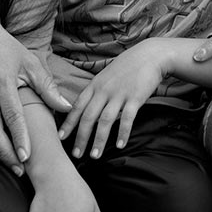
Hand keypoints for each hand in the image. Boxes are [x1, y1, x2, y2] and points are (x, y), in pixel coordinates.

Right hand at [0, 4, 71, 174]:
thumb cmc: (5, 48)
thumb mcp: (29, 62)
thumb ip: (47, 87)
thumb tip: (66, 107)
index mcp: (2, 82)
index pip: (12, 116)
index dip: (19, 139)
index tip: (27, 157)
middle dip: (5, 154)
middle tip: (19, 169)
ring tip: (1, 155)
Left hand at [57, 41, 169, 157]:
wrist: (150, 55)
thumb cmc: (128, 66)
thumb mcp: (107, 76)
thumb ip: (97, 91)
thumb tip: (88, 107)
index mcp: (95, 85)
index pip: (77, 106)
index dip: (68, 123)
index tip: (61, 137)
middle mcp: (104, 90)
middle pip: (88, 117)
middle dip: (80, 137)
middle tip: (76, 154)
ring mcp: (119, 94)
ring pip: (105, 120)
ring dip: (99, 140)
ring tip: (95, 155)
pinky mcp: (135, 97)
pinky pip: (127, 118)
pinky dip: (122, 133)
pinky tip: (120, 145)